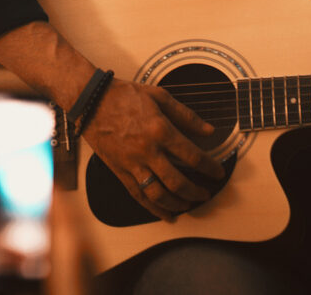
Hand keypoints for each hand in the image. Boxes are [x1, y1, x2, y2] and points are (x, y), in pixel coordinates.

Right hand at [80, 79, 225, 220]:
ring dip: (177, 204)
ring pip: (158, 194)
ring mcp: (132, 164)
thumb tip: (209, 131)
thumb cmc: (124, 95)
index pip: (192, 156)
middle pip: (177, 182)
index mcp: (160, 130)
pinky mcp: (120, 171)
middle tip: (206, 194)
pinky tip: (166, 214)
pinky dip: (154, 209)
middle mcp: (147, 151)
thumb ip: (187, 116)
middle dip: (196, 192)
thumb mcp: (160, 96)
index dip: (210, 168)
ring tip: (189, 205)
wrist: (92, 101)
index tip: (218, 172)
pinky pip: (138, 196)